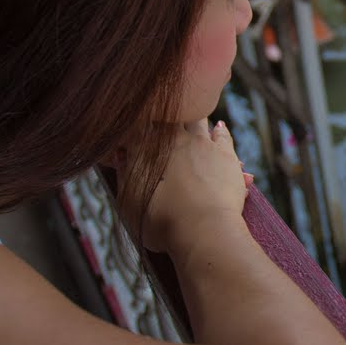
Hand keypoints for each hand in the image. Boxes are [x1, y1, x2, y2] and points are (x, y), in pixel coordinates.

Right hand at [120, 120, 250, 256]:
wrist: (203, 229)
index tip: (135, 136)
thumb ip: (124, 175)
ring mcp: (201, 142)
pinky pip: (222, 133)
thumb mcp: (128, 203)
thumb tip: (120, 155)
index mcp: (145, 147)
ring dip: (192, 119)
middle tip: (163, 124)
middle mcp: (173, 137)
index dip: (136, 129)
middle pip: (167, 115)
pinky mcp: (225, 153)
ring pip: (196, 117)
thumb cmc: (160, 222)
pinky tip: (218, 128)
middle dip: (164, 117)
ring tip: (190, 122)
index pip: (138, 124)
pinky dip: (219, 130)